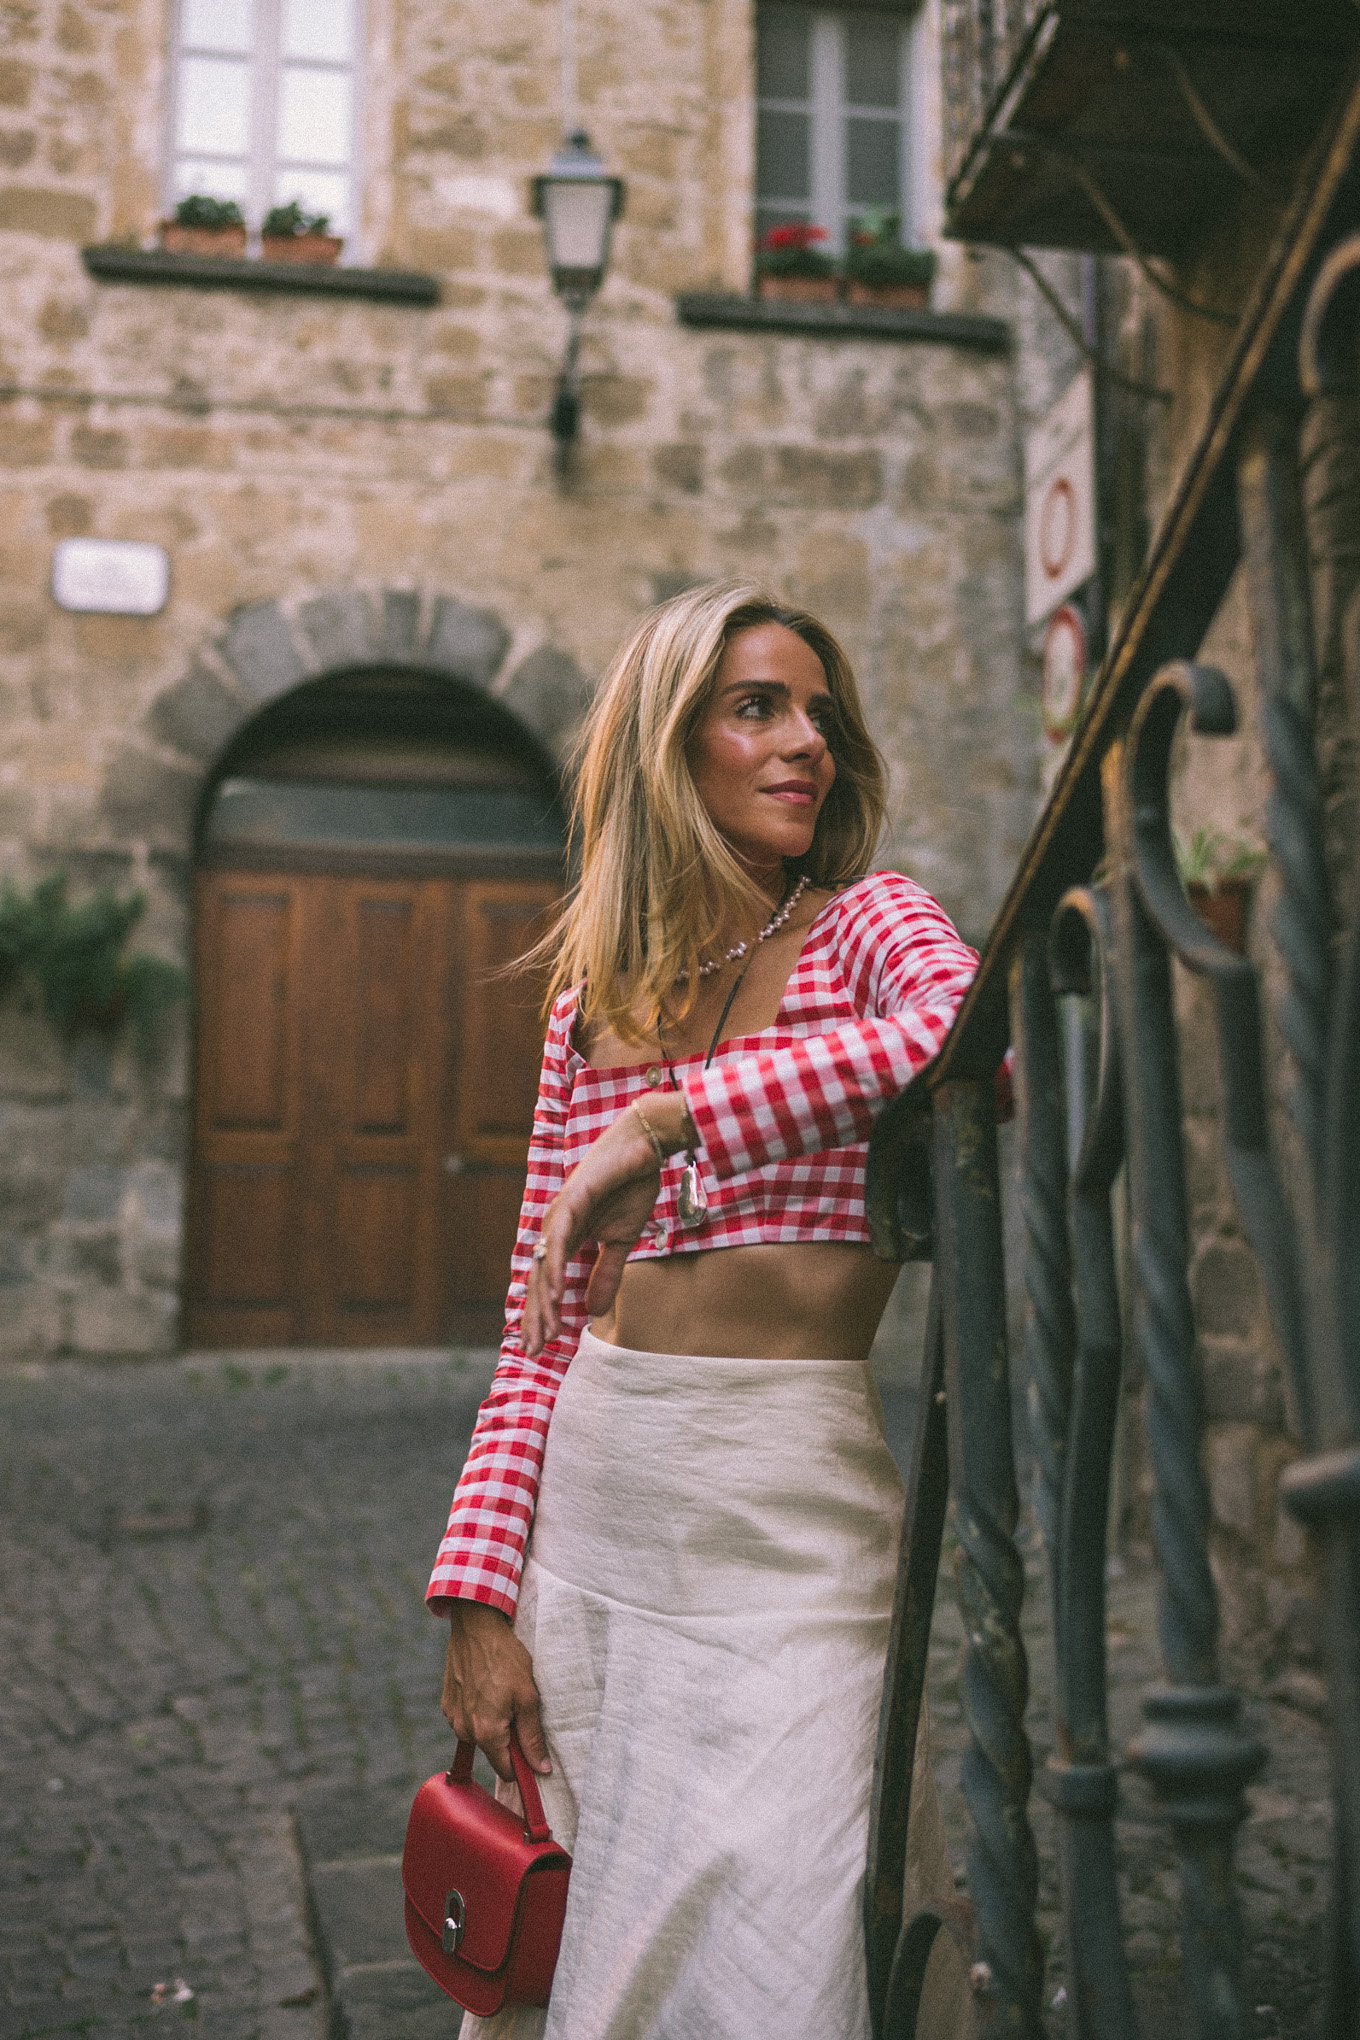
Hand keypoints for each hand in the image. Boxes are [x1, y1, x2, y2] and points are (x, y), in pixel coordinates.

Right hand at [441, 1601, 549, 1780]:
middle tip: (520, 1710)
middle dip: (509, 1740)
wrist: (476, 1626)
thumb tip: (541, 1769)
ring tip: (502, 1694)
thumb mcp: (527, 1696)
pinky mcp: (447, 1704)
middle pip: (493, 1753)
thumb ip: (532, 1737)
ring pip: (480, 1735)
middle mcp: (464, 1730)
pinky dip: (479, 1711)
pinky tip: (487, 1688)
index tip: (534, 1751)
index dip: (524, 1764)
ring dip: (493, 1724)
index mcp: (486, 1733)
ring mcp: (453, 1717)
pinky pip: (467, 1719)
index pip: (507, 1771)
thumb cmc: (505, 1658)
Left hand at [523, 1094, 691, 1353]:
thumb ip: (605, 1273)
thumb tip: (592, 1312)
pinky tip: (554, 1293)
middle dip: (536, 1316)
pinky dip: (555, 1267)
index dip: (543, 1314)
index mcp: (565, 1236)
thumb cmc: (631, 1187)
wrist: (645, 1149)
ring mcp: (560, 1213)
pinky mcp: (571, 1201)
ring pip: (545, 1265)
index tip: (542, 1346)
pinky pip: (559, 1241)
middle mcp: (555, 1226)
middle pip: (538, 1279)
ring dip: (544, 1300)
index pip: (548, 1283)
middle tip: (534, 1350)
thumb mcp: (621, 1241)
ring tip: (544, 1332)